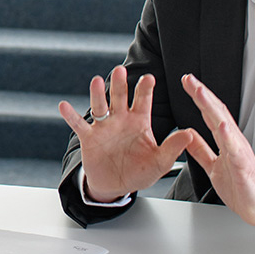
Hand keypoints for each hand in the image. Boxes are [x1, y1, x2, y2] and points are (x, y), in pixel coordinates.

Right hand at [61, 65, 194, 201]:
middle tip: (120, 70)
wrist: (116, 184)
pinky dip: (70, 115)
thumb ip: (173, 147)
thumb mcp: (160, 162)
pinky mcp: (89, 137)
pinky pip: (78, 124)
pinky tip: (63, 106)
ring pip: (100, 106)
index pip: (143, 100)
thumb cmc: (140, 171)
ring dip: (97, 94)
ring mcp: (104, 126)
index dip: (145, 89)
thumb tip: (191, 134)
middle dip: (120, 84)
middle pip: (120, 97)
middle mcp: (120, 119)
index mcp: (140, 121)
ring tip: (97, 81)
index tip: (149, 78)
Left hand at [181, 74, 254, 233]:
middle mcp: (233, 142)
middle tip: (189, 79)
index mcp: (225, 141)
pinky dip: (228, 135)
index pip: (210, 114)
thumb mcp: (213, 166)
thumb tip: (189, 135)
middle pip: (216, 113)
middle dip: (202, 95)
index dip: (198, 98)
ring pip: (224, 125)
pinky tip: (221, 124)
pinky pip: (235, 149)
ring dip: (212, 108)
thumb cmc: (241, 187)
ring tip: (200, 93)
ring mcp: (239, 152)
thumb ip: (201, 150)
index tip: (187, 82)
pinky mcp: (243, 166)